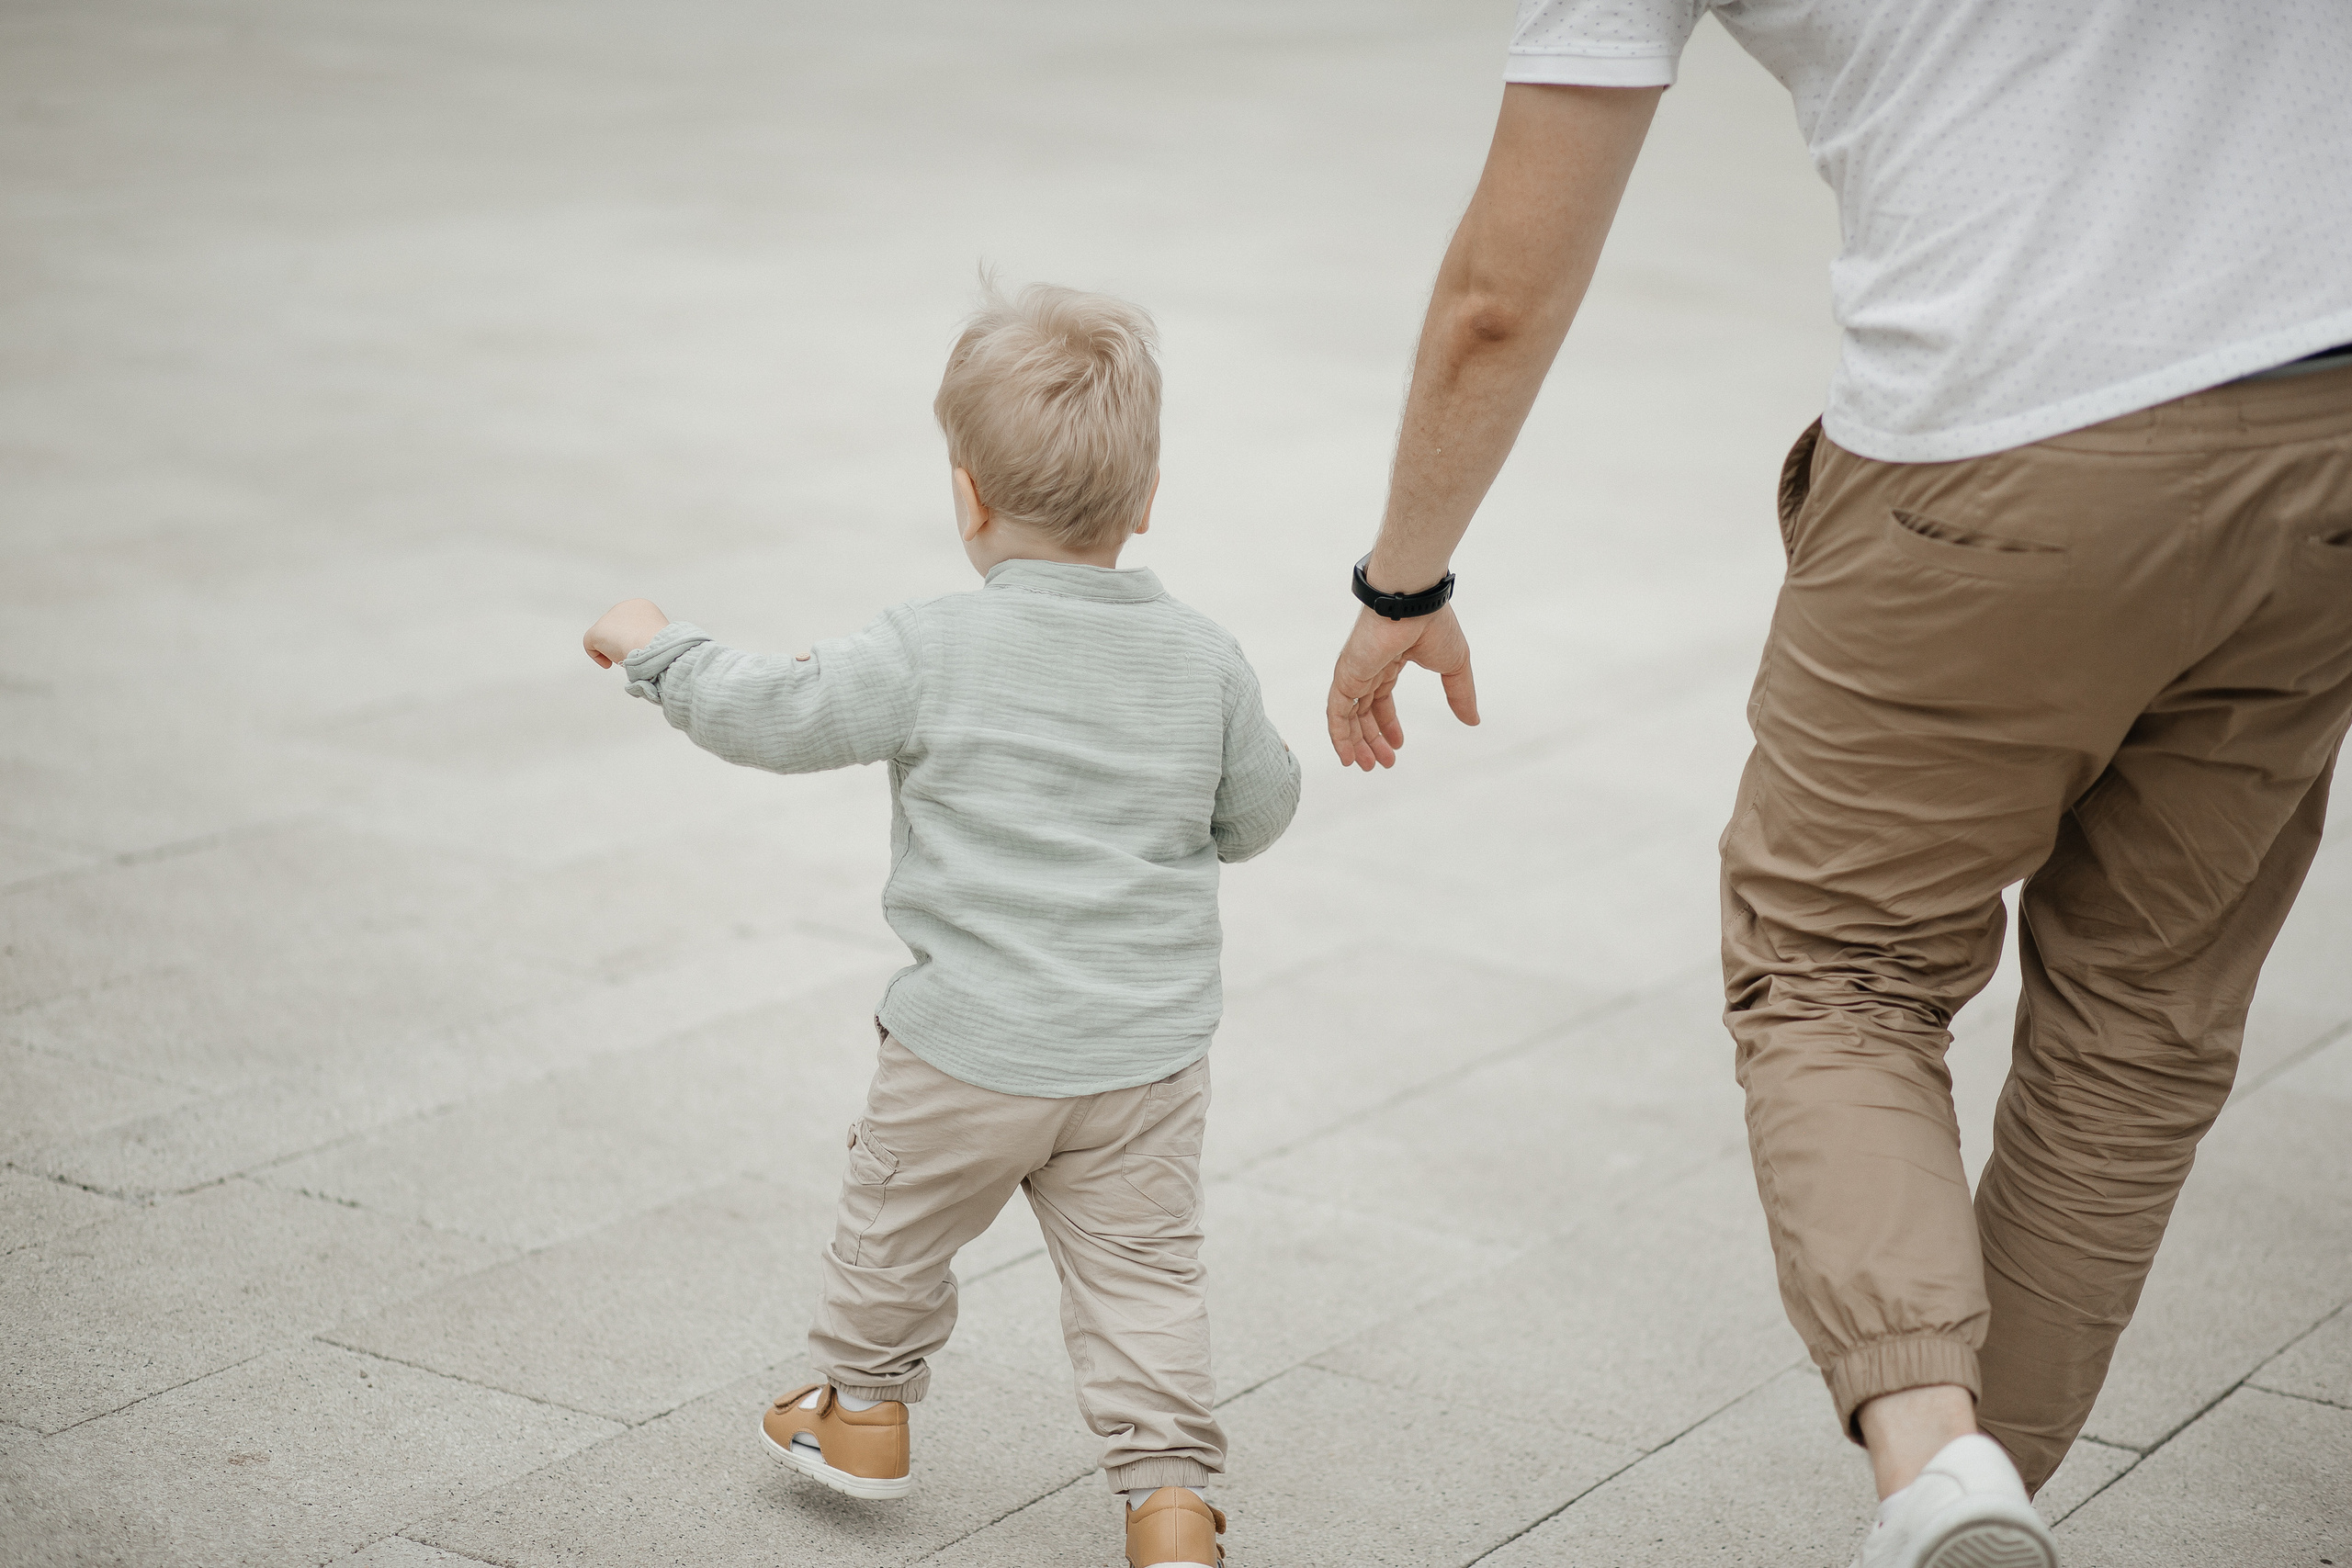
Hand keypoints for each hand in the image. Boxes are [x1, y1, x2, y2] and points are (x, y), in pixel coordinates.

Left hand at [583, 598, 670, 668]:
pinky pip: (590, 645)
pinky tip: (608, 663)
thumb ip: (647, 636)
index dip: (632, 637)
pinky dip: (598, 656)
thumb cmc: (661, 646)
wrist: (654, 647)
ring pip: (604, 637)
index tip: (636, 648)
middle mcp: (623, 607)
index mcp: (641, 606)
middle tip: (629, 654)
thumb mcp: (659, 636)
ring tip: (624, 657)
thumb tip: (641, 646)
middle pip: (615, 628)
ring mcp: (609, 618)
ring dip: (612, 650)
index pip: (630, 622)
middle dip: (620, 643)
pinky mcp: (597, 631)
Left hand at [1325, 603, 1478, 769]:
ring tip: (1366, 766)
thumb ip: (1460, 694)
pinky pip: (1336, 712)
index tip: (1398, 745)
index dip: (1388, 724)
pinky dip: (1339, 736)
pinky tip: (1348, 756)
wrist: (1413, 602)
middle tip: (1383, 763)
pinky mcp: (1346, 675)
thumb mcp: (1454, 665)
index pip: (1381, 698)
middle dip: (1372, 739)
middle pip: (1363, 711)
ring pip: (1348, 716)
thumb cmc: (1434, 624)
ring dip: (1356, 743)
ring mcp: (1355, 671)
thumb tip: (1472, 720)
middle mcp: (1369, 667)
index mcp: (1390, 660)